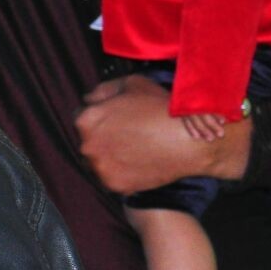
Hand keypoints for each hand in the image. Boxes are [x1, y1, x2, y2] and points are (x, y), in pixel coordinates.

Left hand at [76, 76, 250, 193]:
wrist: (189, 140)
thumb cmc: (162, 110)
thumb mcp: (132, 84)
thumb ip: (104, 90)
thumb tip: (89, 99)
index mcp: (87, 119)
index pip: (81, 118)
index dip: (99, 118)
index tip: (114, 121)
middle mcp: (87, 145)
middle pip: (89, 142)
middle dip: (103, 138)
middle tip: (127, 136)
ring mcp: (100, 167)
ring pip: (98, 162)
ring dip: (109, 157)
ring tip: (134, 151)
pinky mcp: (114, 184)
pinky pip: (111, 178)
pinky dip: (121, 173)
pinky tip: (138, 163)